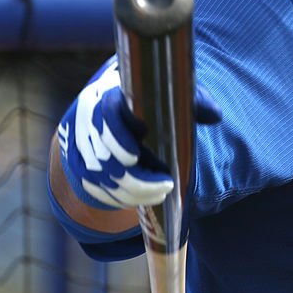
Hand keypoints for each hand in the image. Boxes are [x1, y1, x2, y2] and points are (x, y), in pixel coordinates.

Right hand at [57, 57, 220, 210]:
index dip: (117, 140)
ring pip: (98, 178)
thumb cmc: (148, 99)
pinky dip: (116, 198)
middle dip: (136, 180)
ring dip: (130, 193)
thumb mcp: (170, 93)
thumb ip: (192, 101)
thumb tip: (214, 115)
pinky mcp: (77, 164)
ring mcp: (78, 145)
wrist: (110, 103)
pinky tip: (140, 199)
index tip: (136, 157)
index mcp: (105, 97)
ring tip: (160, 194)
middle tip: (167, 186)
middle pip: (103, 158)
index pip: (104, 119)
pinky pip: (92, 189)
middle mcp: (86, 121)